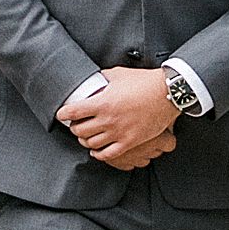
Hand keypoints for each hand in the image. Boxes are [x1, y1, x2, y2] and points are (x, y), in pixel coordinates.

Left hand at [56, 68, 178, 164]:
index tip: (61, 114)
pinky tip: (96, 151)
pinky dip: (98, 154)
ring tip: (85, 137)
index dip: (63, 113)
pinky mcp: (130, 141)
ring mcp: (119, 132)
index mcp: (102, 102)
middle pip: (79, 131)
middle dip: (74, 128)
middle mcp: (108, 119)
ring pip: (91, 144)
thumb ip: (103, 79)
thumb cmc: (144, 82)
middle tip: (75, 125)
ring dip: (85, 141)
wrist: (167, 93)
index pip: (73, 111)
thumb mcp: (118, 74)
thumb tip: (95, 80)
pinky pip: (108, 154)